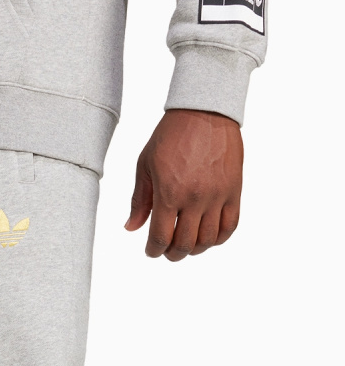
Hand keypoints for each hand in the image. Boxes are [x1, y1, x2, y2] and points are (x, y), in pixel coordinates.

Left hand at [127, 109, 242, 260]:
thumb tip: (131, 228)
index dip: (153, 251)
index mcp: (168, 193)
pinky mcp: (234, 190)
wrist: (204, 112)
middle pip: (185, 244)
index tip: (151, 251)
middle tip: (167, 251)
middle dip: (172, 254)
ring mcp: (217, 196)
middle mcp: (194, 198)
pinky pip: (230, 226)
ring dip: (195, 249)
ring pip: (208, 240)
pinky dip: (219, 238)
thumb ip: (140, 200)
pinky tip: (208, 237)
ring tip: (186, 243)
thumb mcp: (145, 166)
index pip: (161, 238)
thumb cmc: (171, 135)